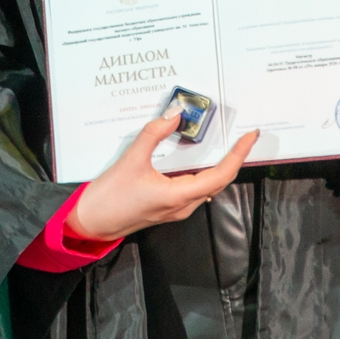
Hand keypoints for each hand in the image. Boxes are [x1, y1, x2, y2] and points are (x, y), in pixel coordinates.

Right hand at [66, 111, 259, 243]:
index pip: (221, 175)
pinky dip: (199, 172)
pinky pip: (192, 189)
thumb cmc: (109, 198)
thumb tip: (173, 116)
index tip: (249, 138)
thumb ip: (153, 135)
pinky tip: (192, 160)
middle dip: (232, 158)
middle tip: (242, 138)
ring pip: (206, 186)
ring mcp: (175, 209)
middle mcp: (182, 206)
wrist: (90, 222)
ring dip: (216, 166)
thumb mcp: (131, 160)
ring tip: (222, 146)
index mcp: (178, 196)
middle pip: (218, 181)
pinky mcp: (166, 208)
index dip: (238, 155)